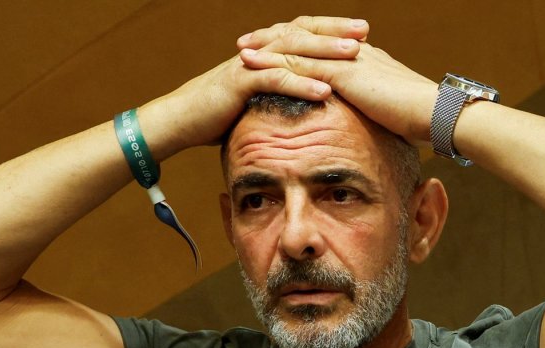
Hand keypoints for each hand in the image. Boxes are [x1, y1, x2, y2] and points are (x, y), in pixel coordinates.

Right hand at [144, 17, 368, 151]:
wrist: (179, 120)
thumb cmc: (217, 114)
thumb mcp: (255, 100)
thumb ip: (279, 94)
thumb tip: (306, 102)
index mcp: (265, 52)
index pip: (303, 32)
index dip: (331, 30)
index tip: (362, 33)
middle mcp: (259, 51)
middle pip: (302, 33)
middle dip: (335, 31)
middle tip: (365, 31)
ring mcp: (249, 64)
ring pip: (292, 51)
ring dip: (325, 52)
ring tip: (355, 54)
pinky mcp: (239, 83)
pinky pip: (274, 79)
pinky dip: (301, 83)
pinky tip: (325, 90)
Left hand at [237, 19, 440, 144]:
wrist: (440, 115)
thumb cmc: (426, 123)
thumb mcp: (395, 115)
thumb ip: (379, 115)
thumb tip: (374, 130)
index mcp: (365, 59)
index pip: (323, 45)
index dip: (297, 45)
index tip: (277, 50)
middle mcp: (353, 51)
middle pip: (305, 35)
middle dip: (274, 38)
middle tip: (248, 42)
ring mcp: (346, 59)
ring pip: (296, 44)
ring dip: (266, 46)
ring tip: (241, 50)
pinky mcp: (342, 71)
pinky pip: (298, 63)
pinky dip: (272, 62)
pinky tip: (251, 66)